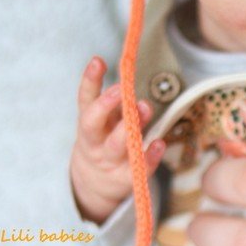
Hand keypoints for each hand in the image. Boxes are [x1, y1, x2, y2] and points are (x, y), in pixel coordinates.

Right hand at [69, 56, 163, 224]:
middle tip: (122, 89)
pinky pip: (138, 168)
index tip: (98, 61)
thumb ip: (112, 103)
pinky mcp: (126, 178)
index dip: (90, 80)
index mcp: (88, 122)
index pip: (85, 98)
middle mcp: (95, 141)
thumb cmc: (103, 142)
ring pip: (116, 145)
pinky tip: (159, 144)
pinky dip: (149, 156)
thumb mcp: (101, 121)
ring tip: (144, 107)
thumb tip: (129, 75)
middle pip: (92, 122)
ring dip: (129, 127)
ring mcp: (109, 160)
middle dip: (106, 104)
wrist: (94, 184)